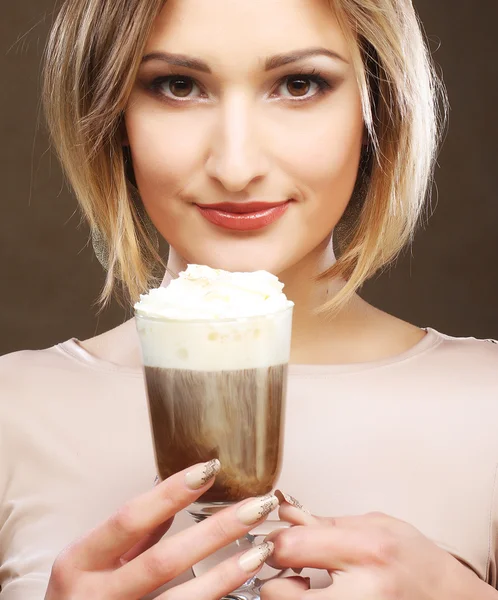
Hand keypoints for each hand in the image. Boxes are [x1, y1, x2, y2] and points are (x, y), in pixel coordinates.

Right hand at [45, 461, 277, 599]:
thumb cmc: (76, 596)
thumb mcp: (89, 560)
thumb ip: (130, 532)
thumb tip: (169, 489)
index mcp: (79, 561)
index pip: (129, 519)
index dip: (171, 493)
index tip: (209, 469)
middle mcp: (94, 595)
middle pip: (163, 560)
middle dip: (215, 532)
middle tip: (256, 506)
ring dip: (226, 573)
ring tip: (261, 549)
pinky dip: (216, 597)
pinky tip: (241, 580)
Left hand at [261, 494, 497, 598]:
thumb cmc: (418, 562)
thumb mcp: (377, 525)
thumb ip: (327, 522)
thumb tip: (286, 514)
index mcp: (366, 550)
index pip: (290, 546)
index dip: (274, 540)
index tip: (277, 537)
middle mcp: (361, 592)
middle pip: (278, 592)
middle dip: (273, 576)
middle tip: (286, 567)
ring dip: (286, 597)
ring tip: (305, 586)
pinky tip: (320, 596)